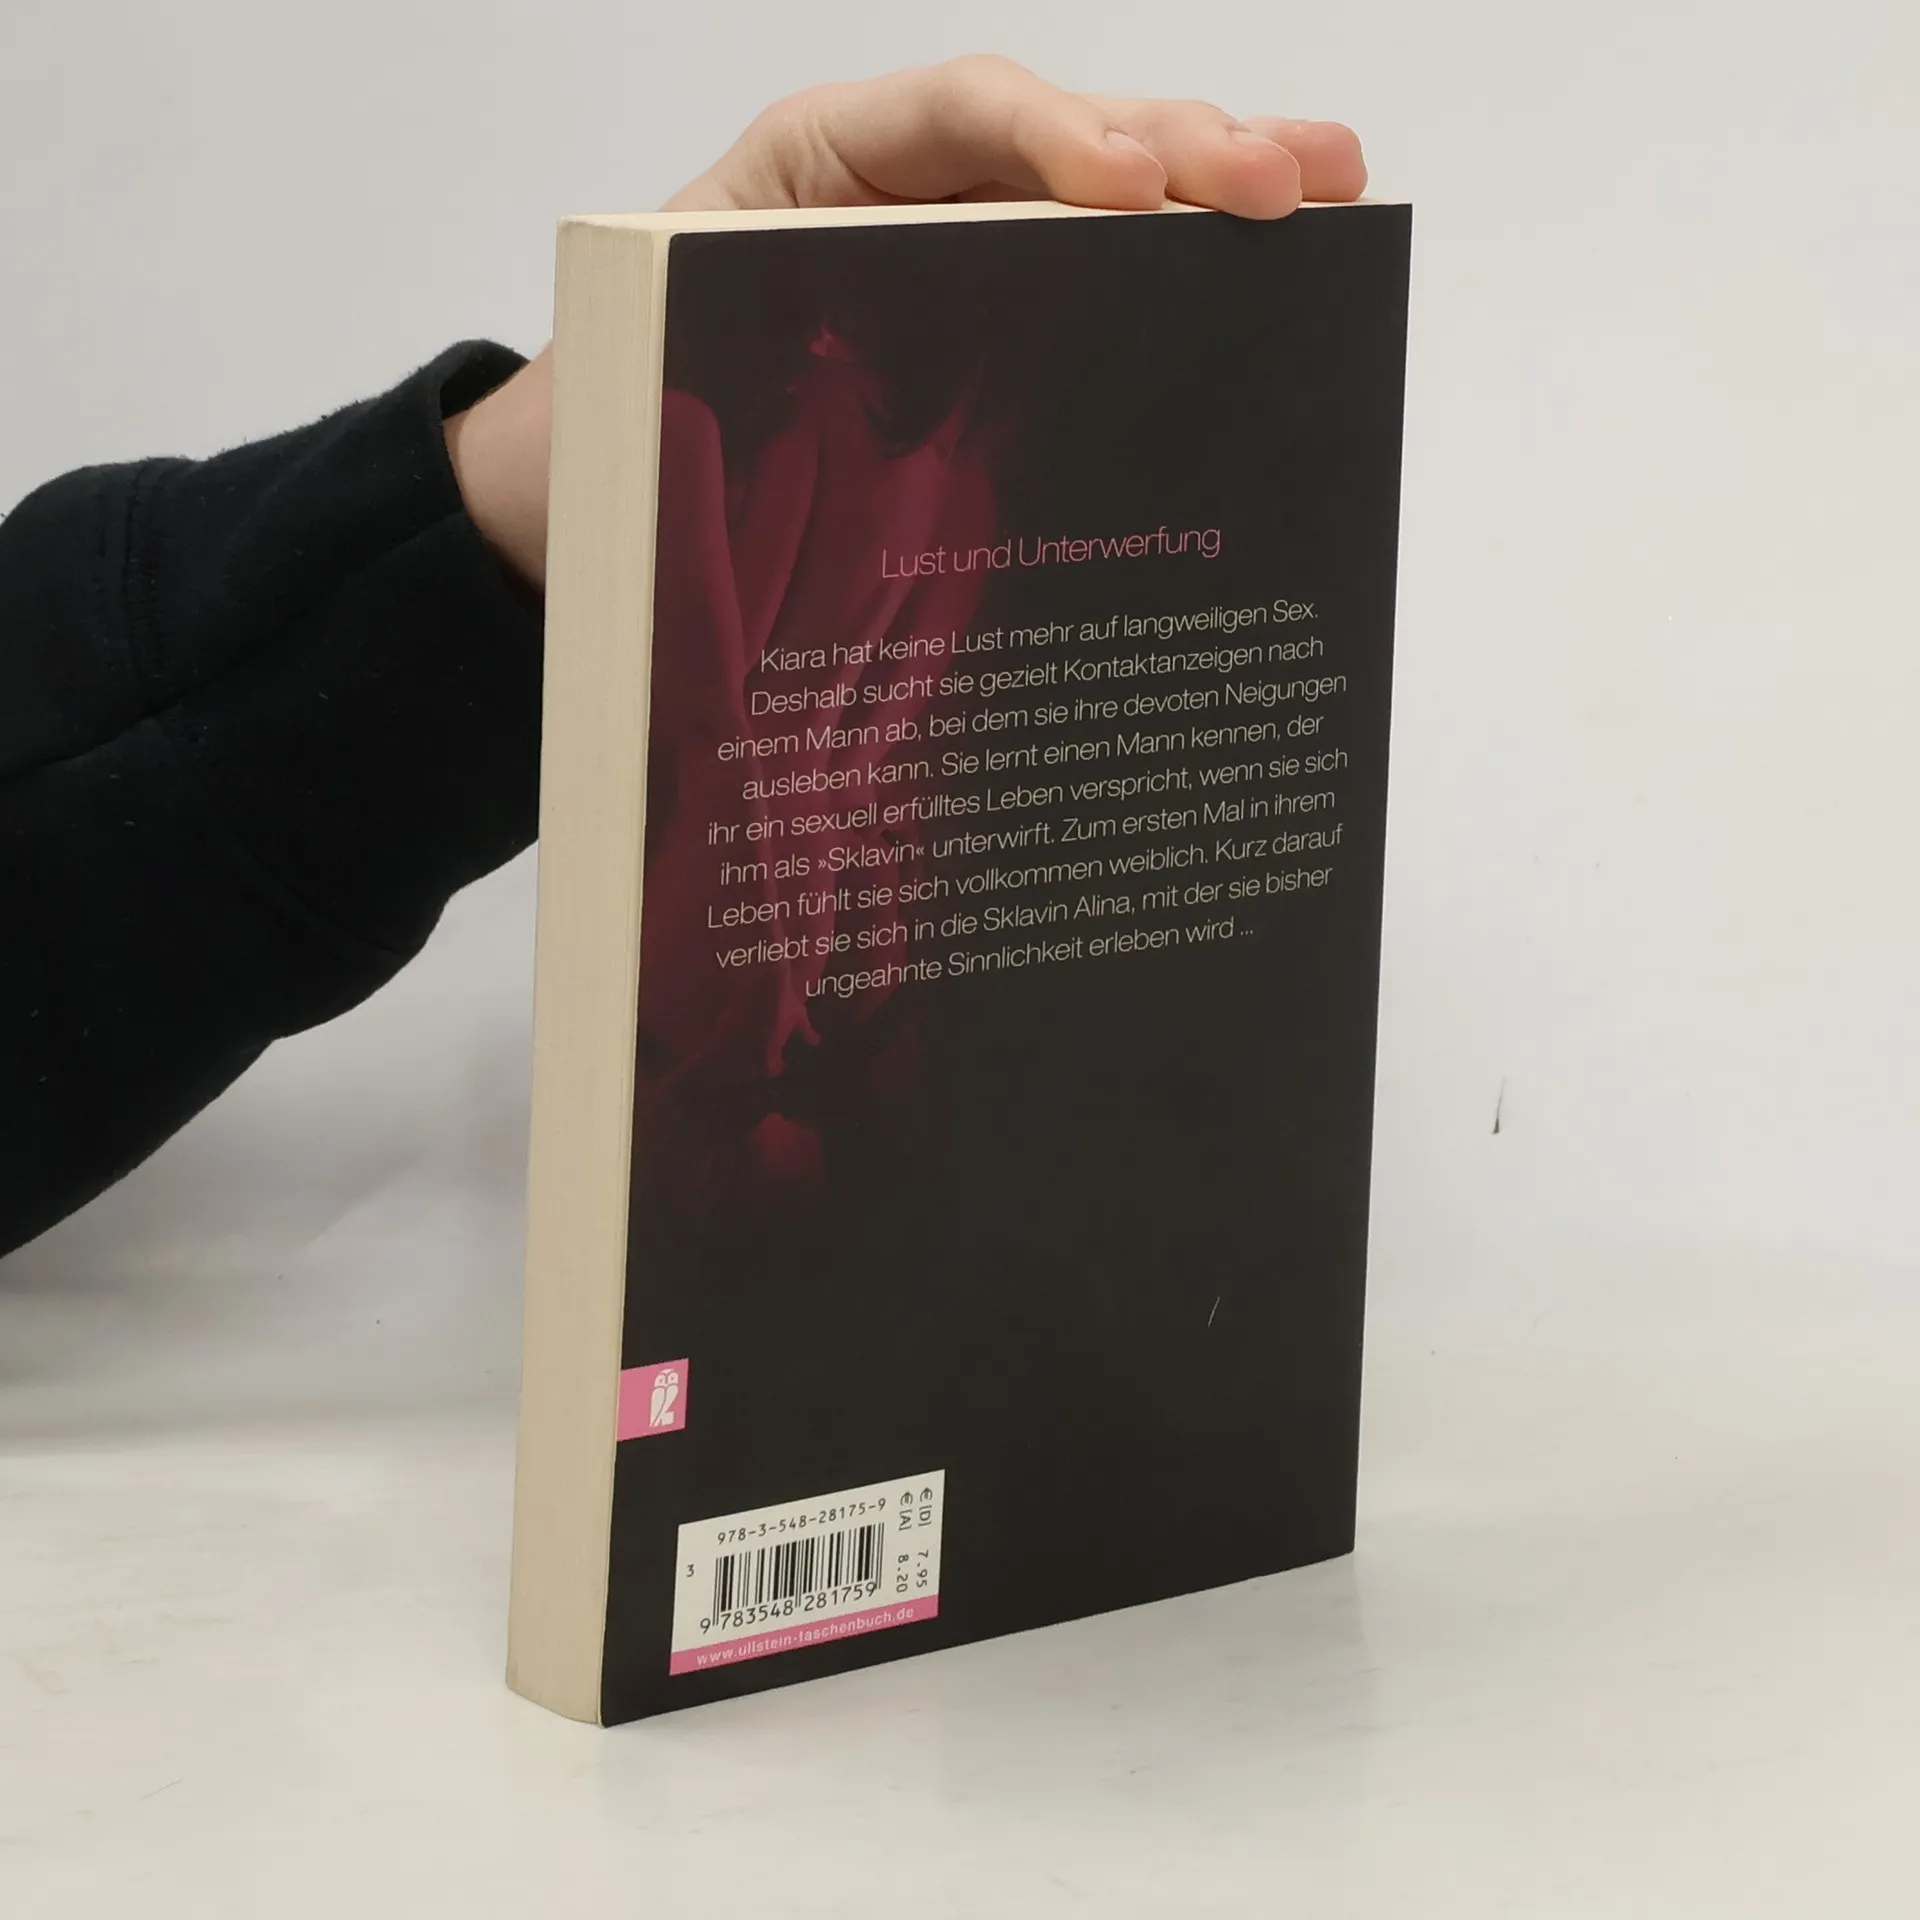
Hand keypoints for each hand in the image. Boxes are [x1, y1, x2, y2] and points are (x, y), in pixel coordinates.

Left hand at [446, 57, 1366, 587]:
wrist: (593, 469)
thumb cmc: (623, 412)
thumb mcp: (673, 370)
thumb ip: (768, 364)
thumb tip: (884, 428)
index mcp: (809, 170)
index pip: (947, 120)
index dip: (1049, 141)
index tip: (1130, 187)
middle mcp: (899, 184)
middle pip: (1054, 136)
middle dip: (1178, 146)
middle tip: (1283, 180)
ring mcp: (953, 237)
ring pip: (1098, 190)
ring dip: (1218, 180)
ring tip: (1328, 180)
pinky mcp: (989, 304)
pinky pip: (1093, 266)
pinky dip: (1183, 260)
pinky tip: (1274, 248)